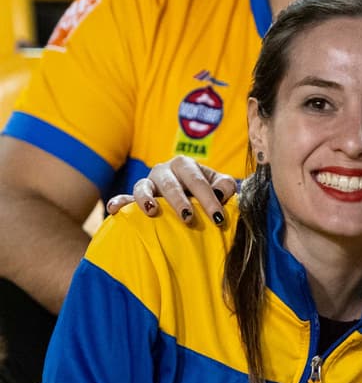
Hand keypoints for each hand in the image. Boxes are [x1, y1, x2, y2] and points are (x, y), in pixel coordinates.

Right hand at [104, 155, 235, 223]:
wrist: (192, 195)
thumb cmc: (208, 191)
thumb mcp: (221, 186)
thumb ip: (225, 186)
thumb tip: (221, 193)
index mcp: (185, 165)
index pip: (197, 180)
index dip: (208, 198)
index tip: (217, 217)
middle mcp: (164, 170)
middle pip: (170, 183)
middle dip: (179, 200)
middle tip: (188, 218)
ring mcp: (148, 183)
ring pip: (143, 187)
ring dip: (146, 199)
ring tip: (152, 211)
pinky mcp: (136, 196)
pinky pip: (124, 198)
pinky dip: (119, 203)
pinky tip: (114, 210)